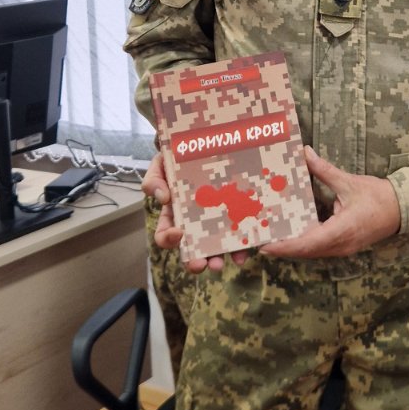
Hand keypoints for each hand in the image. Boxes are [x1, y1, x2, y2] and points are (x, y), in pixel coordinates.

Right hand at [142, 151, 246, 273]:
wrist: (202, 144)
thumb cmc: (177, 158)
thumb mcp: (161, 165)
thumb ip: (155, 180)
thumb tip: (163, 198)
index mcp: (174, 215)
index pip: (166, 235)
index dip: (168, 239)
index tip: (177, 234)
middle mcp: (194, 223)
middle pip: (193, 249)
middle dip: (196, 261)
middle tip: (202, 264)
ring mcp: (216, 220)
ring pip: (219, 245)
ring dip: (225, 256)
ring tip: (234, 259)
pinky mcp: (235, 214)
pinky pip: (240, 230)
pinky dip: (246, 239)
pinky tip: (254, 241)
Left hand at [260, 146, 400, 259]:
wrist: (402, 209)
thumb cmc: (378, 197)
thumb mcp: (349, 182)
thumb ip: (324, 170)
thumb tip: (305, 153)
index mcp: (342, 230)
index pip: (308, 243)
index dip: (286, 246)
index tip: (266, 245)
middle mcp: (340, 245)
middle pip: (305, 251)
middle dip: (282, 248)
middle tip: (258, 238)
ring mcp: (343, 248)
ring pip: (312, 252)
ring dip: (292, 247)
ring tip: (269, 238)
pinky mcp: (344, 247)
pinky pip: (319, 249)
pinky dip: (303, 245)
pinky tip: (291, 236)